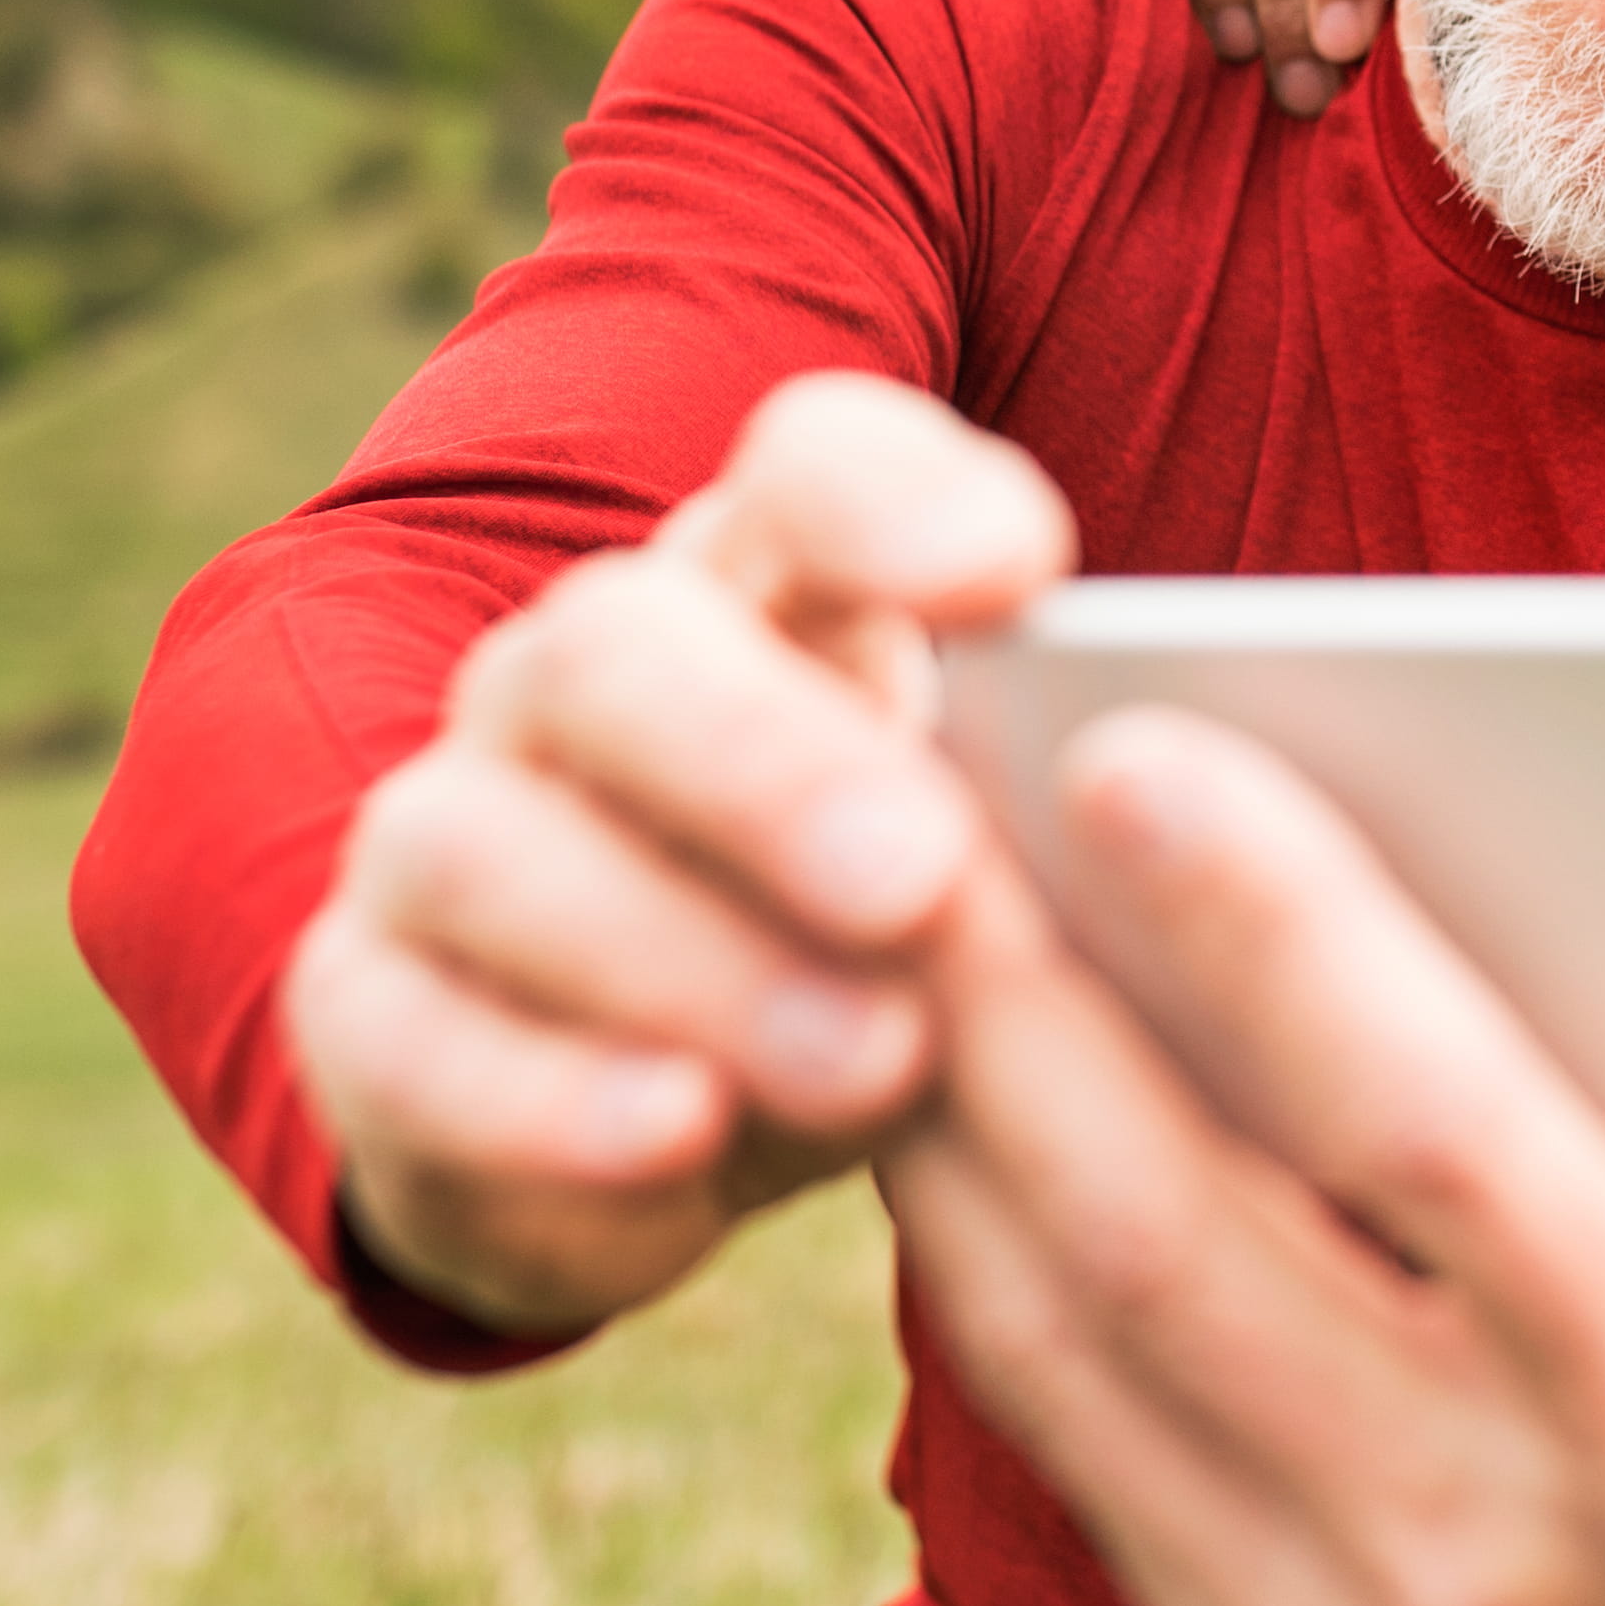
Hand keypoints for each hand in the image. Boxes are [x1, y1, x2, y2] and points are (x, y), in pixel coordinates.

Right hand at [283, 373, 1071, 1338]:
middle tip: (924, 876)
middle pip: (622, 644)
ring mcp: (445, 831)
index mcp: (759, 594)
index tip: (1026, 578)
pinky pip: (407, 1036)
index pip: (803, 469)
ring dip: (682, 952)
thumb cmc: (886, 945)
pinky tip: (678, 1136)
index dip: (894, 501)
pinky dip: (546, 1094)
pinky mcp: (363, 1009)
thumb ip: (1073, 817)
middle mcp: (578, 678)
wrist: (670, 1118)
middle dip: (769, 761)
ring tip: (869, 1059)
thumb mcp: (997, 873)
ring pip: (492, 843)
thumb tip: (1242, 822)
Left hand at [883, 702, 1604, 1605]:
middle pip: (1173, 1212)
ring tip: (871, 873)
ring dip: (952, 1096)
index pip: (1430, 1144)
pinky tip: (923, 1079)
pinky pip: (1048, 1421)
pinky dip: (962, 1240)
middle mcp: (1475, 1532)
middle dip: (1020, 978)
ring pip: (1064, 1315)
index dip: (1280, 942)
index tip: (1148, 752)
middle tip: (906, 759)